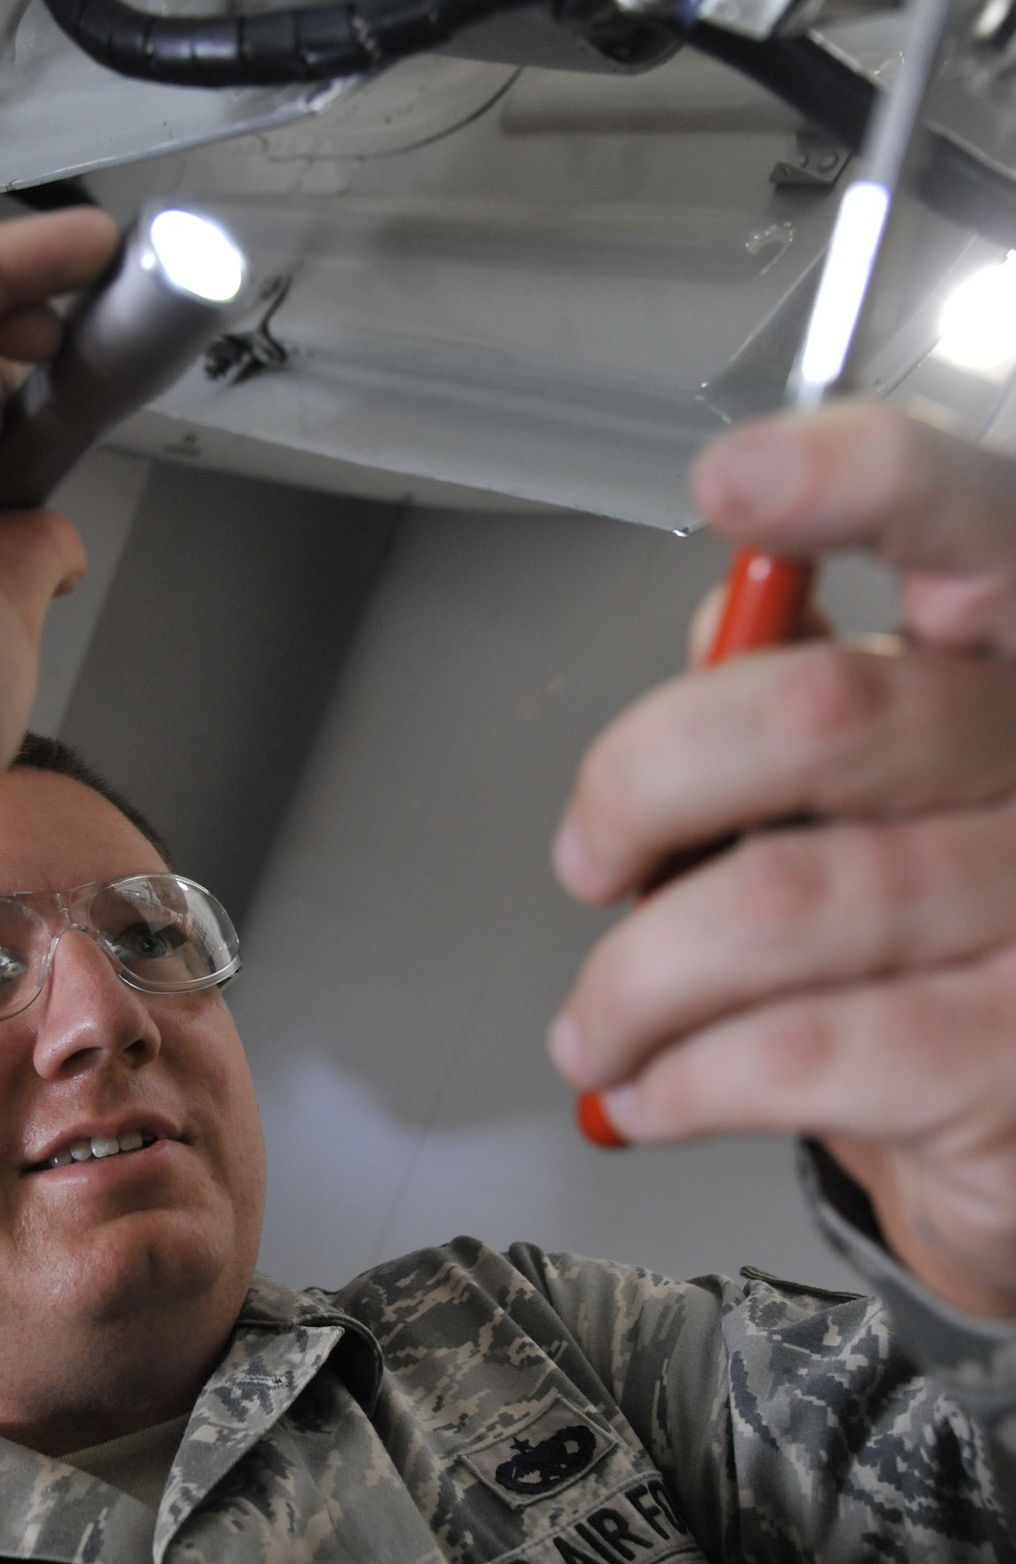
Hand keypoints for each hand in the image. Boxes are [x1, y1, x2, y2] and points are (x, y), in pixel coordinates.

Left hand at [549, 401, 1015, 1319]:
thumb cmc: (943, 925)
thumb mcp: (894, 780)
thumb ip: (809, 686)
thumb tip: (715, 631)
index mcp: (1012, 661)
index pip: (973, 523)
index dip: (856, 481)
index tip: (737, 478)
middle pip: (819, 713)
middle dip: (641, 787)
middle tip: (590, 856)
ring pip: (775, 905)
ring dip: (633, 980)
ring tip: (598, 1022)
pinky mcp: (1010, 1060)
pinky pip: (794, 1051)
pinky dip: (680, 1075)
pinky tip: (656, 1084)